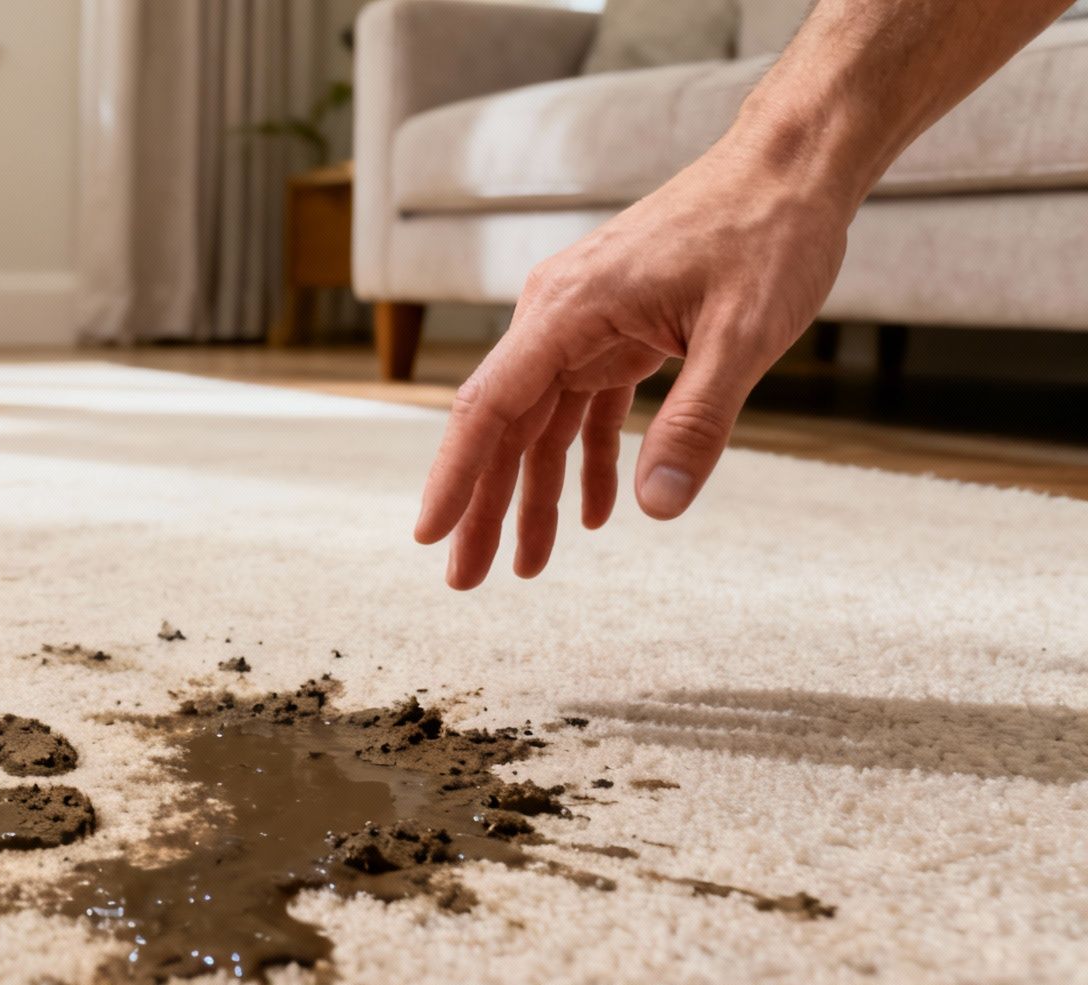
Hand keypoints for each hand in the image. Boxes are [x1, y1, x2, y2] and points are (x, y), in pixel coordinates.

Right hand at [411, 140, 854, 588]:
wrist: (792, 166)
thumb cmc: (767, 234)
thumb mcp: (742, 336)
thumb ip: (696, 424)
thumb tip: (658, 509)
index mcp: (567, 310)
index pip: (489, 405)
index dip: (455, 476)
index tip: (430, 534)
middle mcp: (558, 316)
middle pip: (504, 426)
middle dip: (484, 505)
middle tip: (465, 581)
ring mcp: (584, 324)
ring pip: (541, 423)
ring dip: (532, 493)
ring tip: (526, 567)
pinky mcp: (615, 330)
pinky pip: (584, 407)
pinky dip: (584, 459)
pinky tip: (592, 512)